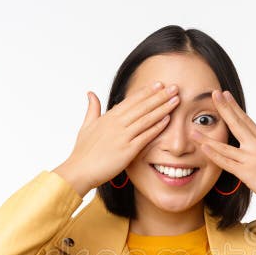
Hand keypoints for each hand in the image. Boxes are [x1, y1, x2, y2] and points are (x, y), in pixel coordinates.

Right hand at [54, 81, 180, 195]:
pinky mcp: (127, 150)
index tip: (159, 84)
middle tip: (174, 87)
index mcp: (108, 117)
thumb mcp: (86, 125)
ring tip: (176, 100)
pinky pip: (145, 136)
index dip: (147, 91)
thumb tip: (91, 93)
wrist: (79, 170)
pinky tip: (167, 120)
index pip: (131, 100)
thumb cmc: (83, 151)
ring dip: (162, 108)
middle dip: (159, 96)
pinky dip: (157, 127)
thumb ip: (92, 109)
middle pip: (142, 106)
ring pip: (146, 119)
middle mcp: (116, 124)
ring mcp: (122, 136)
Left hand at [190, 90, 255, 211]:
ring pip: (225, 146)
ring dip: (208, 137)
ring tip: (193, 129)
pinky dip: (214, 155)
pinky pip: (227, 163)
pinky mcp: (247, 173)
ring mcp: (251, 158)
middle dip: (224, 108)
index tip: (225, 95)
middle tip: (213, 93)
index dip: (234, 107)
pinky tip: (203, 148)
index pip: (246, 119)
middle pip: (237, 123)